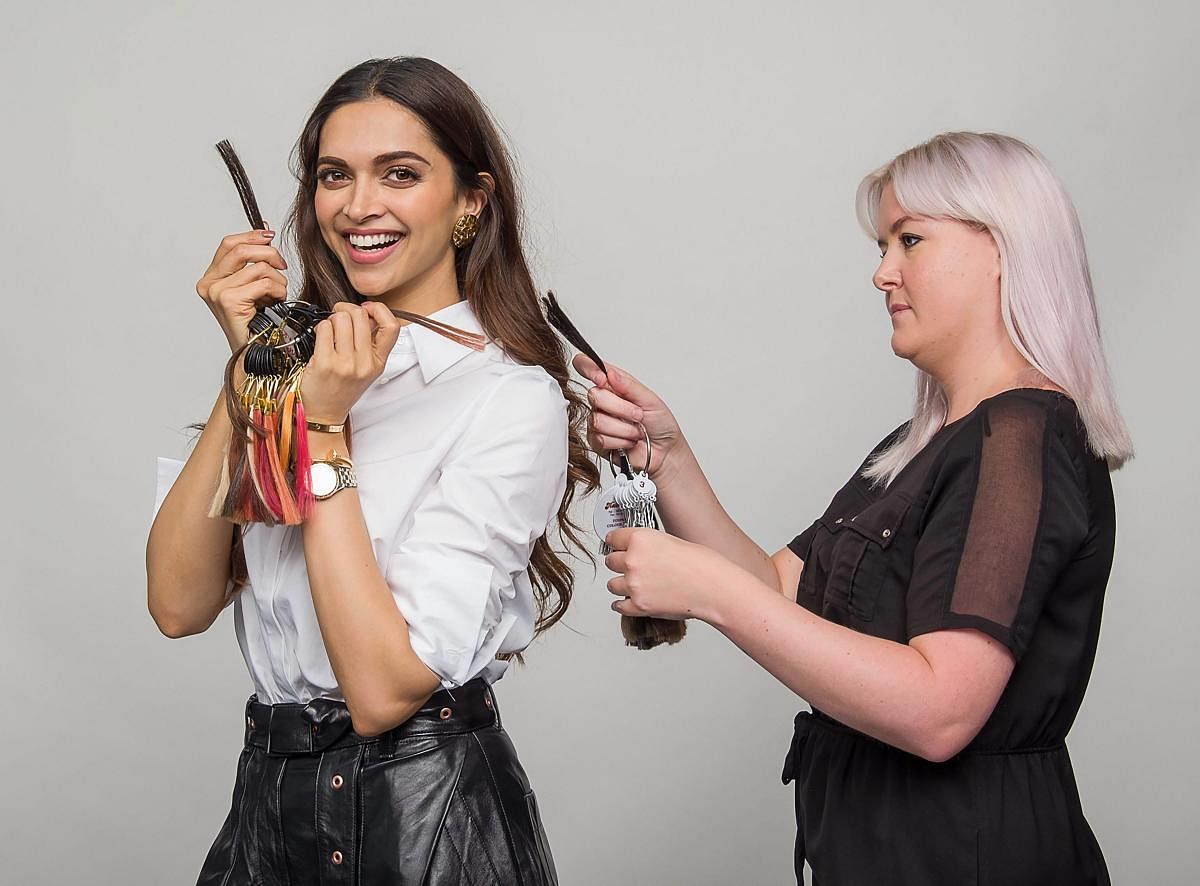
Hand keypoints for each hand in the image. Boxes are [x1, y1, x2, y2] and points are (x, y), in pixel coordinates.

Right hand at [196, 229, 288, 351]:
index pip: (230, 243)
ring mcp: (216, 292)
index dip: (252, 235)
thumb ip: (254, 261)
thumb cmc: (258, 322)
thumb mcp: (254, 285)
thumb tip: (265, 230)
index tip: (270, 235)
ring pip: (258, 267)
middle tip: (282, 266)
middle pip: (242, 249)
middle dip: (270, 254)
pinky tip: (276, 302)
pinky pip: (264, 282)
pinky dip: (278, 290)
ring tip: (278, 294)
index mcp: (211, 277)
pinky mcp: (229, 301)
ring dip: (278, 279)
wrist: (255, 353)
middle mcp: (209, 283)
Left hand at [300, 302, 401, 423]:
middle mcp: (364, 363)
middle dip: (346, 310)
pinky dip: (320, 328)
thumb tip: (366, 313)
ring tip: (329, 331)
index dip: (379, 310)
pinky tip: (320, 338)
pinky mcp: (324, 362)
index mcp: (378, 362)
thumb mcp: (366, 369)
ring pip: (340, 318)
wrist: (324, 413)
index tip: (367, 309)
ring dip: (331, 319)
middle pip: (360, 315)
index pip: (392, 326)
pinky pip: (323, 328)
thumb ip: (370, 342)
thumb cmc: (341, 389)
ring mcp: (345, 363)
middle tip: (339, 316)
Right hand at [573, 354, 682, 478]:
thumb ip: (629, 386)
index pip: (589, 367)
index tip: (600, 377)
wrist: (665, 452)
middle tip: (638, 415)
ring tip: (636, 432)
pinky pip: (600, 438)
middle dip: (620, 408)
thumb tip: (610, 373)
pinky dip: (619, 441)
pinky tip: (628, 442)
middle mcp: (603, 402)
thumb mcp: (651, 400)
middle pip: (594, 395)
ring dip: (623, 428)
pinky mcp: (597, 442)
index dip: (588, 368)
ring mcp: (598, 422)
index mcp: (614, 385)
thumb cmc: (661, 424)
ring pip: (598, 420)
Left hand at [603, 527, 729, 622]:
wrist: (714, 589)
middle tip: (631, 567)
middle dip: (619, 563)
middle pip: (610, 561)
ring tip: (634, 585)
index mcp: (641, 539)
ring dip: (621, 584)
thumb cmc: (702, 565)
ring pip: (612, 584)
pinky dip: (623, 604)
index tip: (616, 545)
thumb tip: (640, 552)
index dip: (616, 542)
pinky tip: (629, 601)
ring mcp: (634, 585)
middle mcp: (633, 561)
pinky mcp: (638, 606)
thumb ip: (649, 546)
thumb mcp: (671, 541)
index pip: (613, 538)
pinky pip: (619, 606)